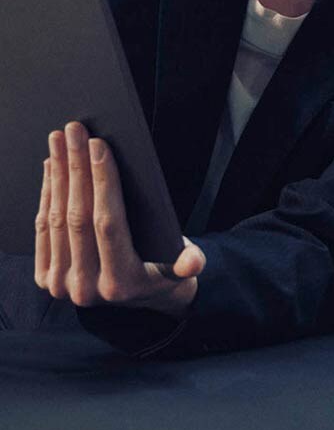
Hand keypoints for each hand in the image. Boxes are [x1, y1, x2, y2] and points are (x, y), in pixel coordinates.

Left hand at [35, 122, 203, 315]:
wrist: (137, 298)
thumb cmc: (163, 267)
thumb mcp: (183, 267)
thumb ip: (190, 262)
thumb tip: (194, 261)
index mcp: (121, 282)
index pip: (108, 223)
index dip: (102, 181)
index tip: (99, 145)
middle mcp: (86, 288)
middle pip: (78, 216)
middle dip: (76, 167)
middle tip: (75, 131)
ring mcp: (61, 285)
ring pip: (57, 219)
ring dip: (58, 175)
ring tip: (61, 141)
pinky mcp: (46, 279)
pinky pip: (44, 229)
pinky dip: (47, 194)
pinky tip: (52, 168)